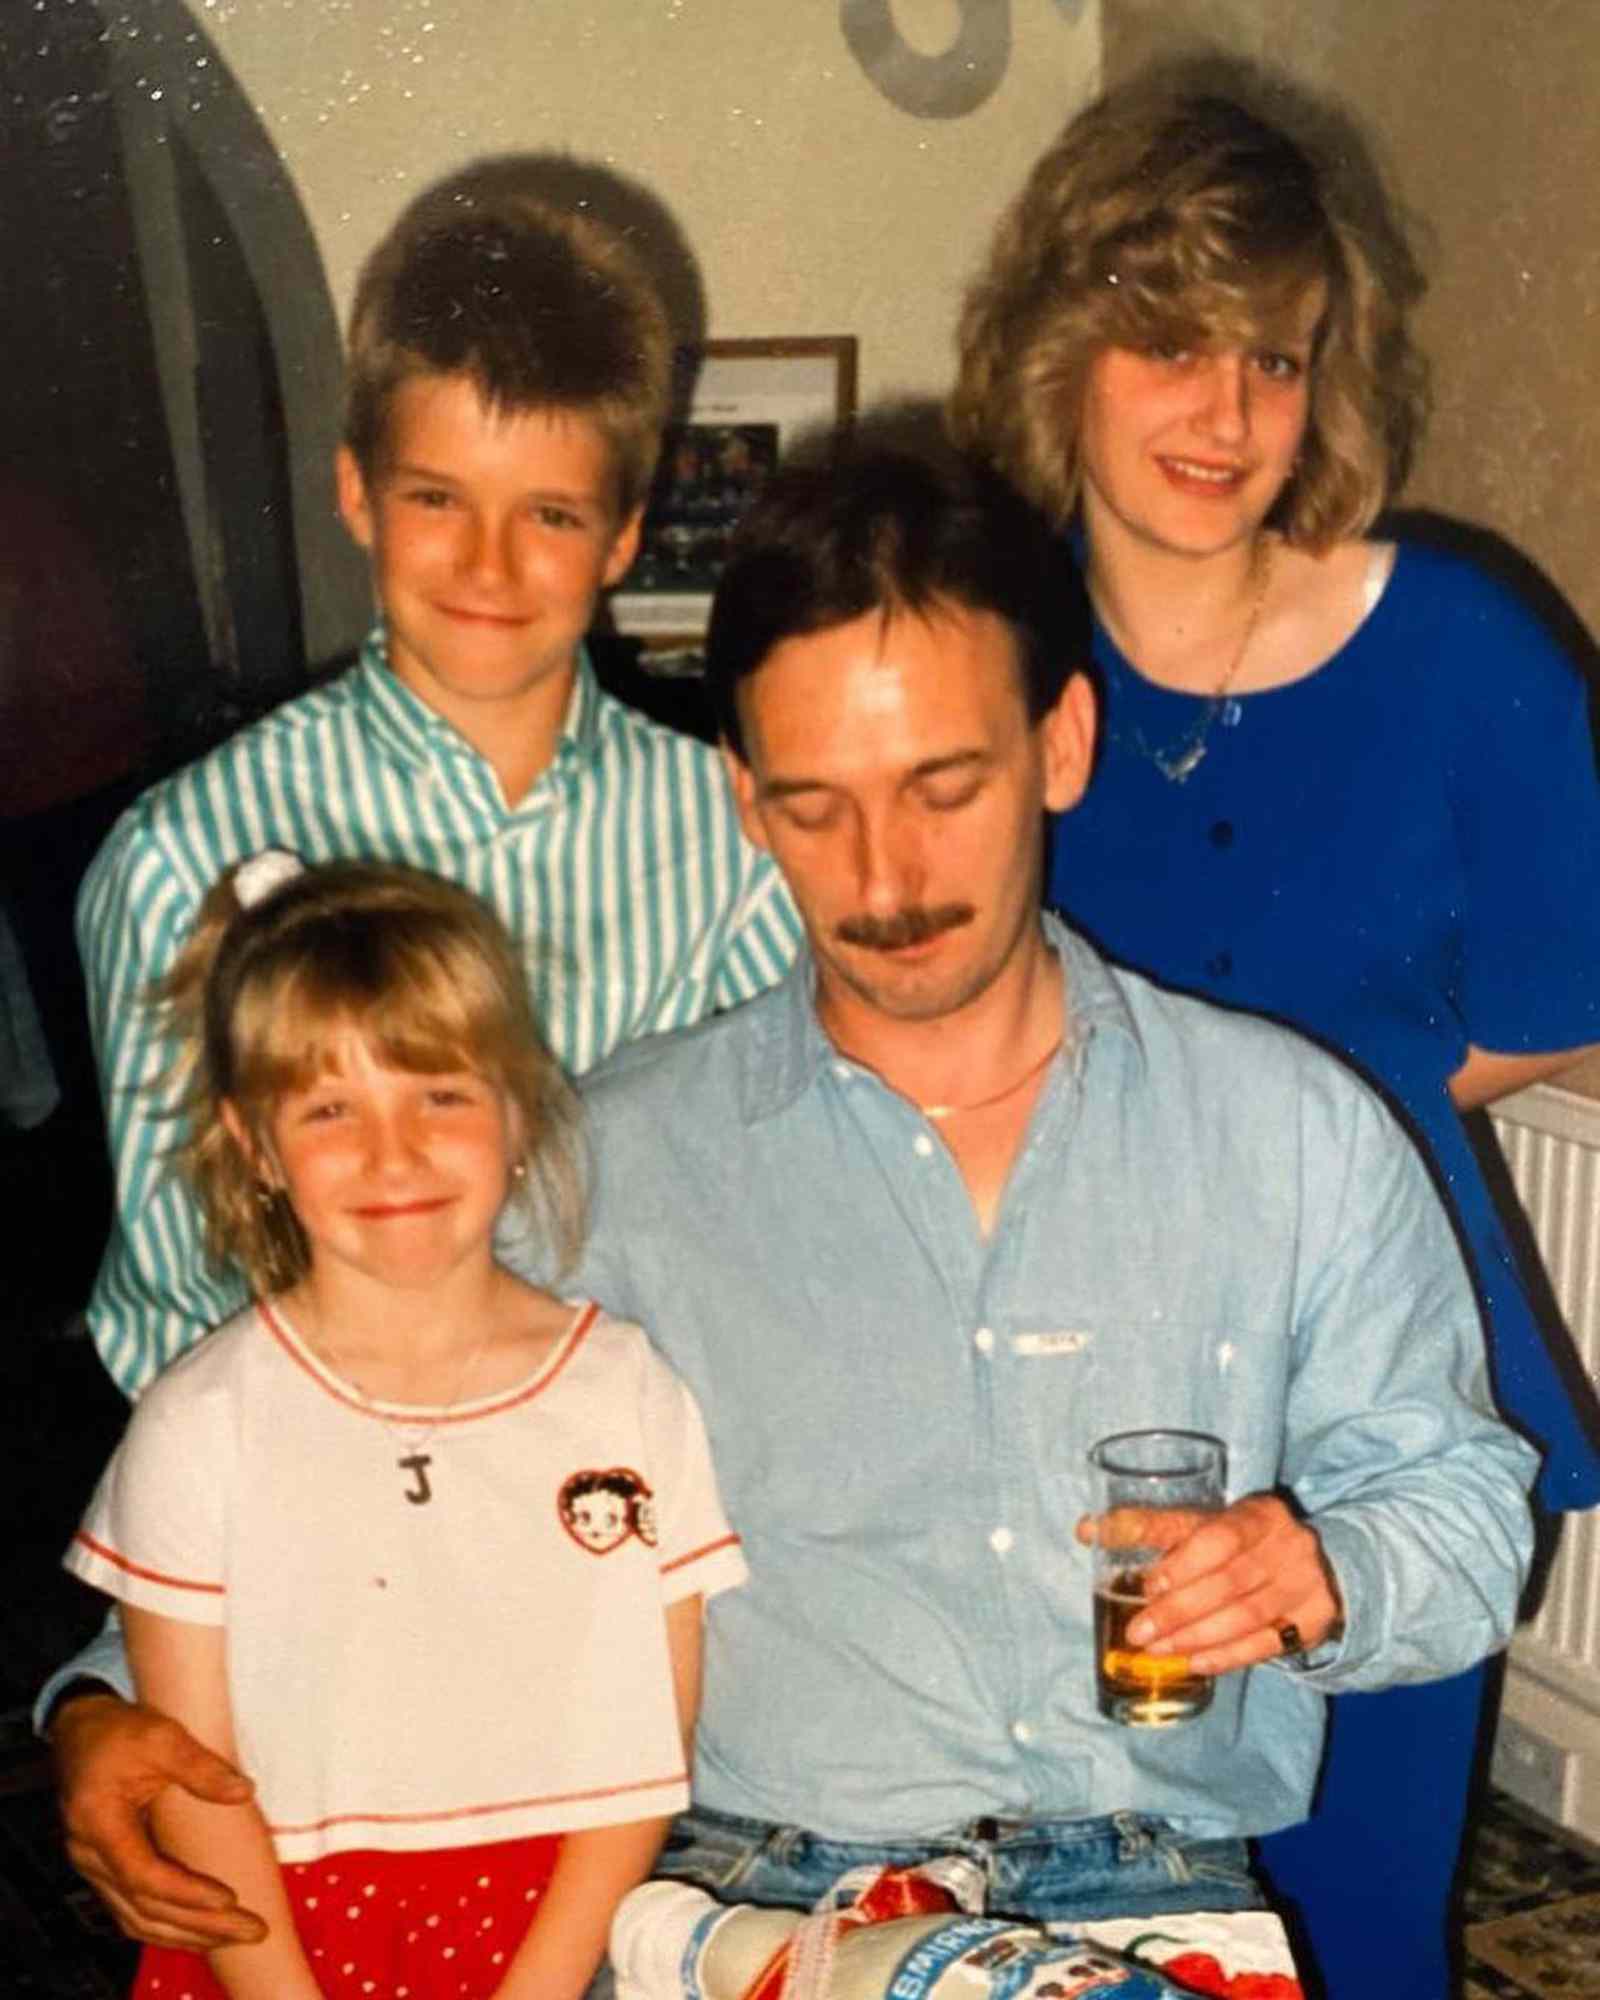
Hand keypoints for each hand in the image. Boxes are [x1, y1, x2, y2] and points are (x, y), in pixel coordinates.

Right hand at [52, 1691, 266, 1947]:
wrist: (82, 1730)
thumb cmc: (121, 1731)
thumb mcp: (162, 1737)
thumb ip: (201, 1767)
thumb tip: (245, 1792)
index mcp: (99, 1824)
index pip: (143, 1875)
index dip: (186, 1892)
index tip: (230, 1899)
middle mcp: (89, 1856)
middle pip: (144, 1909)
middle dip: (201, 1927)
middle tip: (254, 1931)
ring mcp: (93, 1868)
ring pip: (137, 1920)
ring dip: (187, 1935)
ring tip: (237, 1936)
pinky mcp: (104, 1870)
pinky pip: (132, 1912)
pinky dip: (167, 1927)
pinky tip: (201, 1931)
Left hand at [1076, 1492, 1342, 1675]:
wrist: (1316, 1564)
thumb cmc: (1240, 1541)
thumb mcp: (1206, 1524)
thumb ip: (1151, 1527)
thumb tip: (1086, 1530)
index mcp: (1259, 1513)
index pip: (1219, 1536)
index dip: (1183, 1562)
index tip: (1148, 1583)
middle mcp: (1288, 1545)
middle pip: (1228, 1583)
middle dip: (1178, 1611)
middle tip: (1138, 1632)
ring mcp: (1305, 1584)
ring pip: (1244, 1616)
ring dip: (1194, 1637)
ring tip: (1155, 1650)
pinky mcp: (1312, 1621)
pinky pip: (1265, 1644)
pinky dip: (1226, 1656)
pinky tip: (1194, 1663)